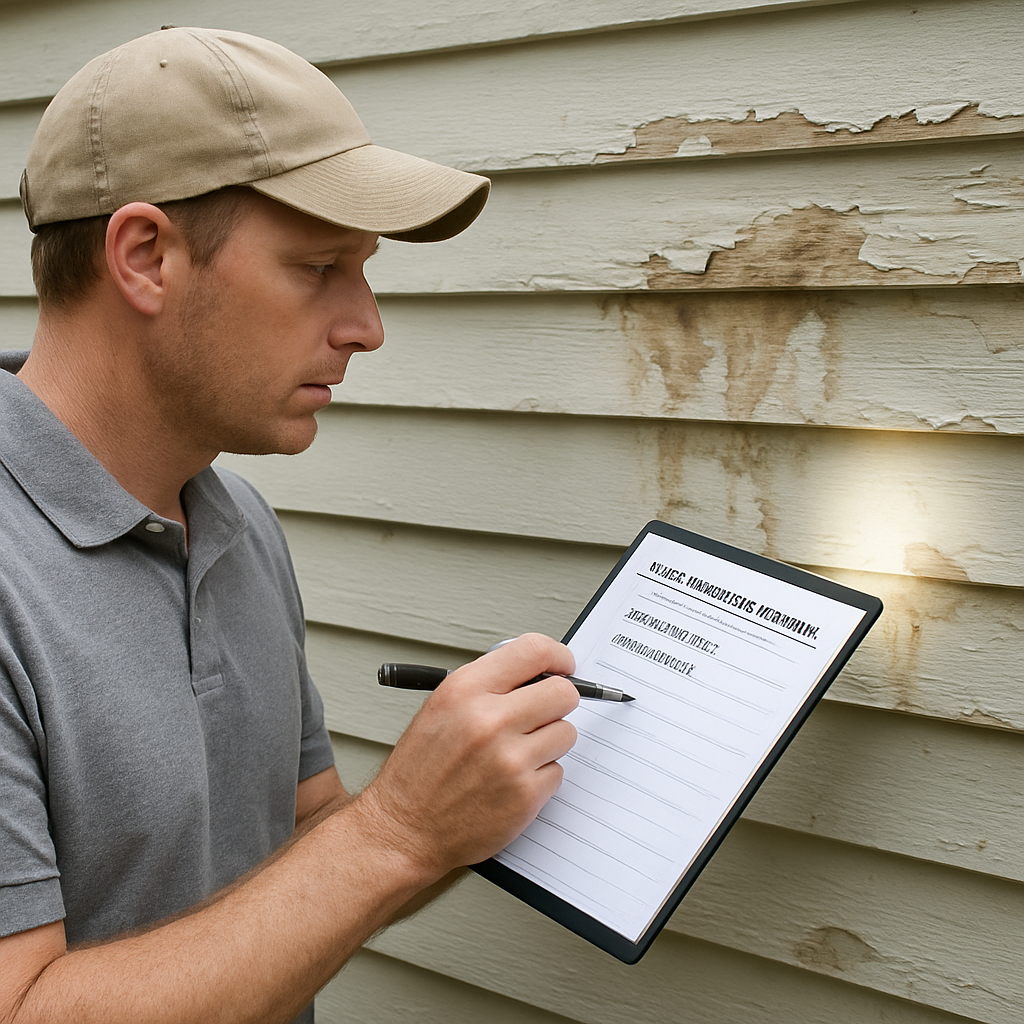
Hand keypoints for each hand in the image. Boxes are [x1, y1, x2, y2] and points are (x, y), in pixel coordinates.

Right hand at [355, 633, 578, 879]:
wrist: (404, 830)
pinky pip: (557, 771)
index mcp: (465, 690)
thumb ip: (488, 686)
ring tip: (516, 753)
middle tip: (545, 713)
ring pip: (565, 732)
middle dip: (559, 702)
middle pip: (562, 692)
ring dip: (549, 742)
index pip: (533, 651)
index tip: (563, 666)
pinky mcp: (525, 795)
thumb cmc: (421, 770)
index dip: (557, 656)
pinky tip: (510, 782)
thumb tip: (537, 673)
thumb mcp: (442, 708)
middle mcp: (488, 720)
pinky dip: (540, 776)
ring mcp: (509, 759)